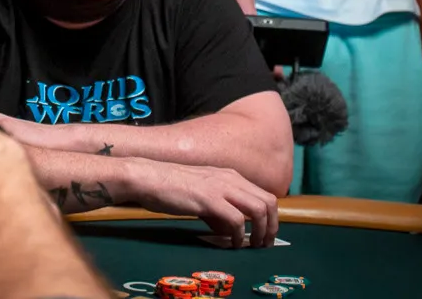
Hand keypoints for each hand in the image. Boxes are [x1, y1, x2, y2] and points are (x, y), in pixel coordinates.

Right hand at [125, 159, 279, 247]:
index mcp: (230, 176)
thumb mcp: (201, 196)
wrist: (148, 176)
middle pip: (269, 201)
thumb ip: (217, 212)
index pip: (264, 195)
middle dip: (272, 226)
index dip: (271, 217)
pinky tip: (234, 244)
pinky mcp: (209, 199)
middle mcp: (231, 178)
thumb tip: (230, 232)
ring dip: (261, 232)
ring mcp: (221, 187)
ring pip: (259, 209)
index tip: (266, 234)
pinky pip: (236, 220)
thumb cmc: (170, 186)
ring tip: (254, 246)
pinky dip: (240, 235)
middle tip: (265, 244)